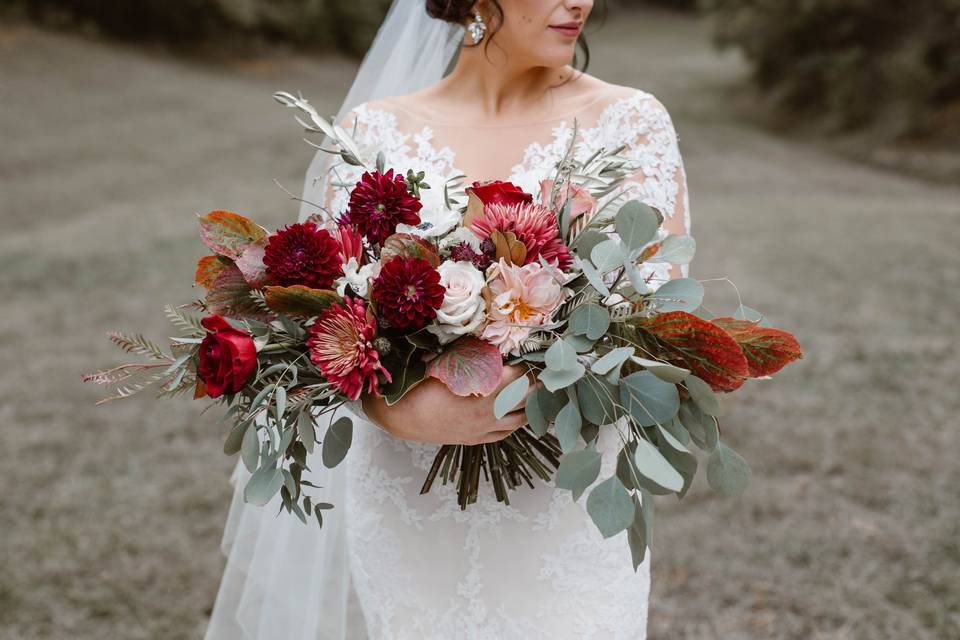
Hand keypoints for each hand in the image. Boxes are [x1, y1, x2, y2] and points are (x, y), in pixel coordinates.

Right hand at [361, 365, 534, 444]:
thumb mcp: (447, 365)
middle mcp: (488, 413)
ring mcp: (483, 429)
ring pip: (519, 419)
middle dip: (536, 383)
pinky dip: (516, 423)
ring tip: (539, 393)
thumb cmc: (423, 387)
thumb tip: (489, 342)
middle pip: (524, 397)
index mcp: (482, 392)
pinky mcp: (476, 439)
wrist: (403, 417)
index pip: (516, 376)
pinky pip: (505, 433)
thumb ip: (471, 356)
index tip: (536, 356)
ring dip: (531, 405)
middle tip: (546, 372)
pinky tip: (520, 414)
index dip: (528, 365)